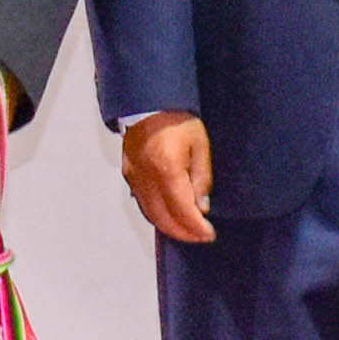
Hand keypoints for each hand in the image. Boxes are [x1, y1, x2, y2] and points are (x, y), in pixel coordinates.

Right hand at [121, 112, 215, 247]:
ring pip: (150, 214)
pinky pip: (142, 203)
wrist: (148, 103)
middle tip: (201, 236)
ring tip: (188, 230)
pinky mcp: (129, 175)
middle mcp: (146, 176)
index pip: (182, 209)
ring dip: (170, 227)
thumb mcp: (200, 144)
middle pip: (163, 218)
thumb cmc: (176, 118)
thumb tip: (201, 207)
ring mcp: (134, 177)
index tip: (209, 234)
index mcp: (166, 167)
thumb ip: (202, 178)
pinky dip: (157, 215)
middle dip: (184, 233)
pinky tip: (170, 217)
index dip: (196, 227)